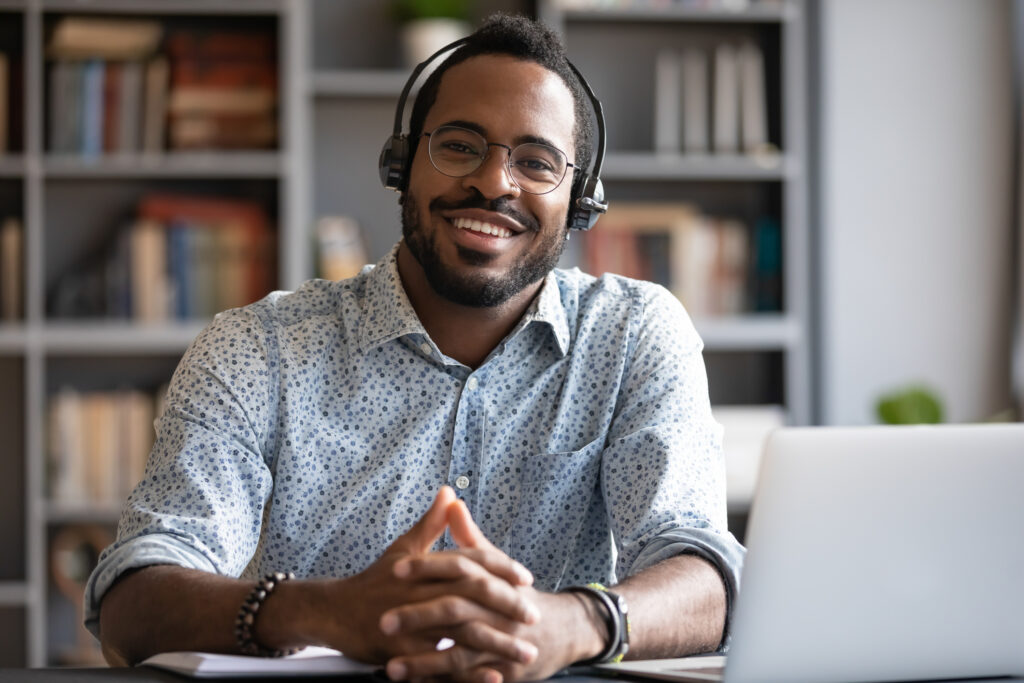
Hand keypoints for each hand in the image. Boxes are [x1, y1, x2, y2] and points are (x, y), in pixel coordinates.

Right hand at [325, 487, 537, 663]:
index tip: (527, 579)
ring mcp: (412, 624)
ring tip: (527, 652)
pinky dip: (469, 674)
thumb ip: (430, 523)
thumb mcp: (402, 548)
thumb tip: (449, 493)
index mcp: (425, 566)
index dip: (501, 568)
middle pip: (473, 597)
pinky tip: (494, 678)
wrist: (333, 612)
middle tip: (534, 616)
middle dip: (508, 606)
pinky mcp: (403, 653)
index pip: (471, 561)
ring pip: (463, 634)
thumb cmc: (372, 580)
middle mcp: (421, 592)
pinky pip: (441, 667)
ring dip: (498, 644)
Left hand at [381, 501, 604, 682]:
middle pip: (455, 610)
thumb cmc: (518, 594)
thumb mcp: (497, 565)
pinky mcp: (501, 670)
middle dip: (418, 617)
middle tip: (383, 621)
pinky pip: (469, 680)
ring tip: (391, 667)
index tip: (396, 569)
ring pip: (459, 653)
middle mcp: (496, 610)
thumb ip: (470, 537)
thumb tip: (452, 500)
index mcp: (492, 579)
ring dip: (424, 662)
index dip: (428, 567)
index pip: (459, 567)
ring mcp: (500, 643)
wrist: (562, 630)